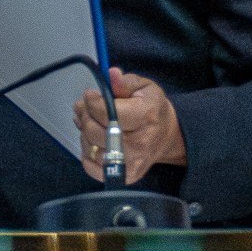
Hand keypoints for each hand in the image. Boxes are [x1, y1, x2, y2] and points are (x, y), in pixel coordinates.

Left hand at [73, 66, 185, 183]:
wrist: (167, 136)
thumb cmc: (152, 109)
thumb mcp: (144, 87)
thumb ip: (125, 82)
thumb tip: (110, 75)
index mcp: (145, 116)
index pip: (107, 112)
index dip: (92, 102)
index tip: (89, 95)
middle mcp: (139, 143)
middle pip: (95, 131)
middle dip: (85, 115)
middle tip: (84, 107)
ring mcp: (132, 162)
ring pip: (91, 147)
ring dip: (84, 132)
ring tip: (89, 121)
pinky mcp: (125, 176)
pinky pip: (92, 167)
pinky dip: (87, 152)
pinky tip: (93, 141)